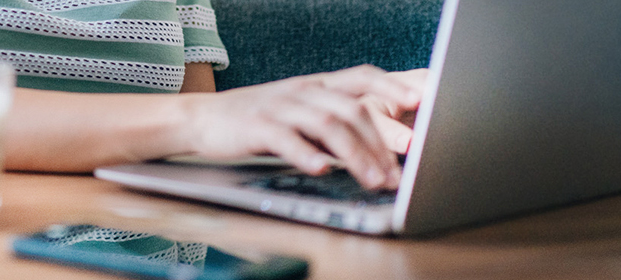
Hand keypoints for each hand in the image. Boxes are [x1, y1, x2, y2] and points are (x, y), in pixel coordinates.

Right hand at [176, 65, 417, 188]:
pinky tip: (322, 170)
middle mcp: (301, 91)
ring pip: (327, 124)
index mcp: (315, 85)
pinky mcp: (257, 126)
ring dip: (355, 155)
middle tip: (396, 173)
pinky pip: (287, 139)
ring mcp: (279, 107)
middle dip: (380, 143)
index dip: (391, 86)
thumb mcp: (298, 114)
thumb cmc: (256, 120)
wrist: (202, 118)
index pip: (361, 77)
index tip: (417, 103)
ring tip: (372, 179)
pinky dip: (307, 154)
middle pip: (351, 109)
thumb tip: (376, 149)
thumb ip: (332, 125)